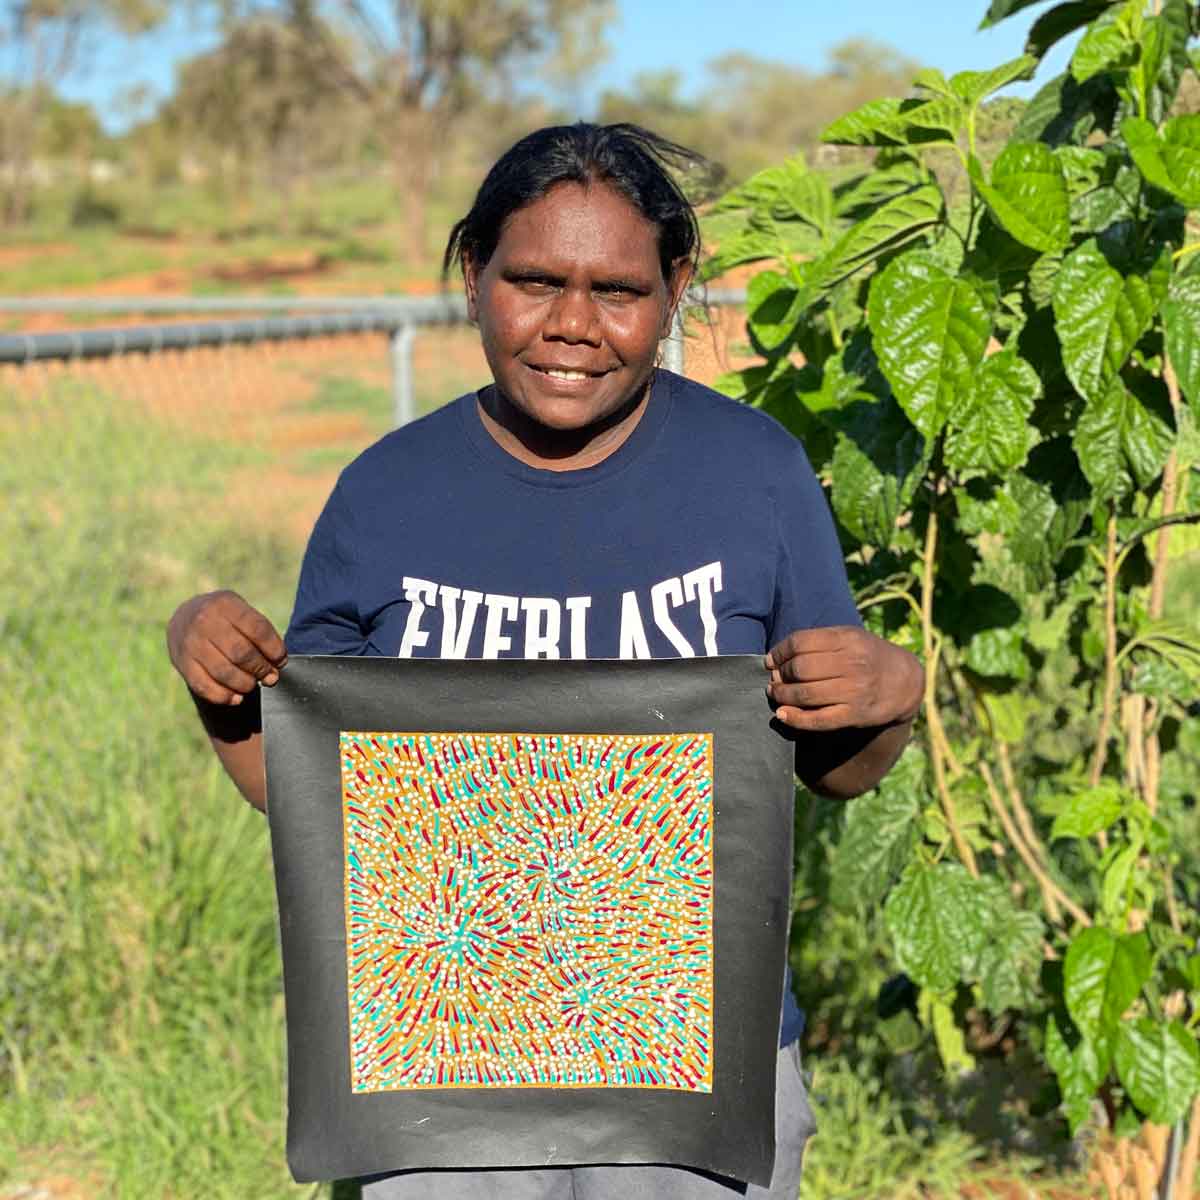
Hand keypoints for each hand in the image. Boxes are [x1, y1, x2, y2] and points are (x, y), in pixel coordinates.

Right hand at [166, 590, 286, 705]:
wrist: (183, 617)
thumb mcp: (240, 610)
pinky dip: (224, 696)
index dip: (274, 649)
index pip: (258, 630)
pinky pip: (204, 686)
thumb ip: (260, 633)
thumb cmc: (223, 617)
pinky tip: (236, 697)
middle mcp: (205, 621)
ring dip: (245, 684)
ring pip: (224, 672)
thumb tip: (277, 664)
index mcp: (225, 604)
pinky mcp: (181, 663)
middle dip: (261, 669)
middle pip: (241, 653)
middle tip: (269, 677)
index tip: (280, 660)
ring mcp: (191, 643)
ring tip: (252, 684)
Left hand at [765, 625, 923, 733]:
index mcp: (848, 639)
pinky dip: (794, 718)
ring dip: (782, 696)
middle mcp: (853, 664)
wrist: (904, 682)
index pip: (800, 642)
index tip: (771, 660)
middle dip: (780, 675)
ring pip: (805, 694)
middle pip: (800, 668)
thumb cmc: (867, 656)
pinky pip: (817, 720)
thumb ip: (817, 642)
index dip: (779, 652)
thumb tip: (775, 658)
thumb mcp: (850, 637)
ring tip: (776, 694)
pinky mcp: (855, 715)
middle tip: (775, 678)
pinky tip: (782, 714)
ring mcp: (855, 691)